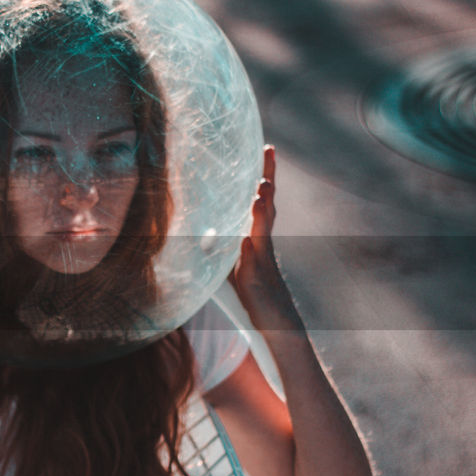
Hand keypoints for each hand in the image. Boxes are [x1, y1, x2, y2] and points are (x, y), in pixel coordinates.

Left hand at [227, 145, 304, 333]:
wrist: (277, 326)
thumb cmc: (253, 297)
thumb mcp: (229, 269)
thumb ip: (216, 252)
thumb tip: (198, 237)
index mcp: (255, 238)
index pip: (259, 203)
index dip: (263, 177)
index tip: (267, 150)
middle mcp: (261, 244)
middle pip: (266, 207)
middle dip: (266, 181)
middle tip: (268, 153)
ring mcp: (262, 260)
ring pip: (262, 230)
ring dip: (261, 209)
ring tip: (260, 190)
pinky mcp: (258, 279)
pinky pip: (254, 259)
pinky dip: (251, 245)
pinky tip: (248, 235)